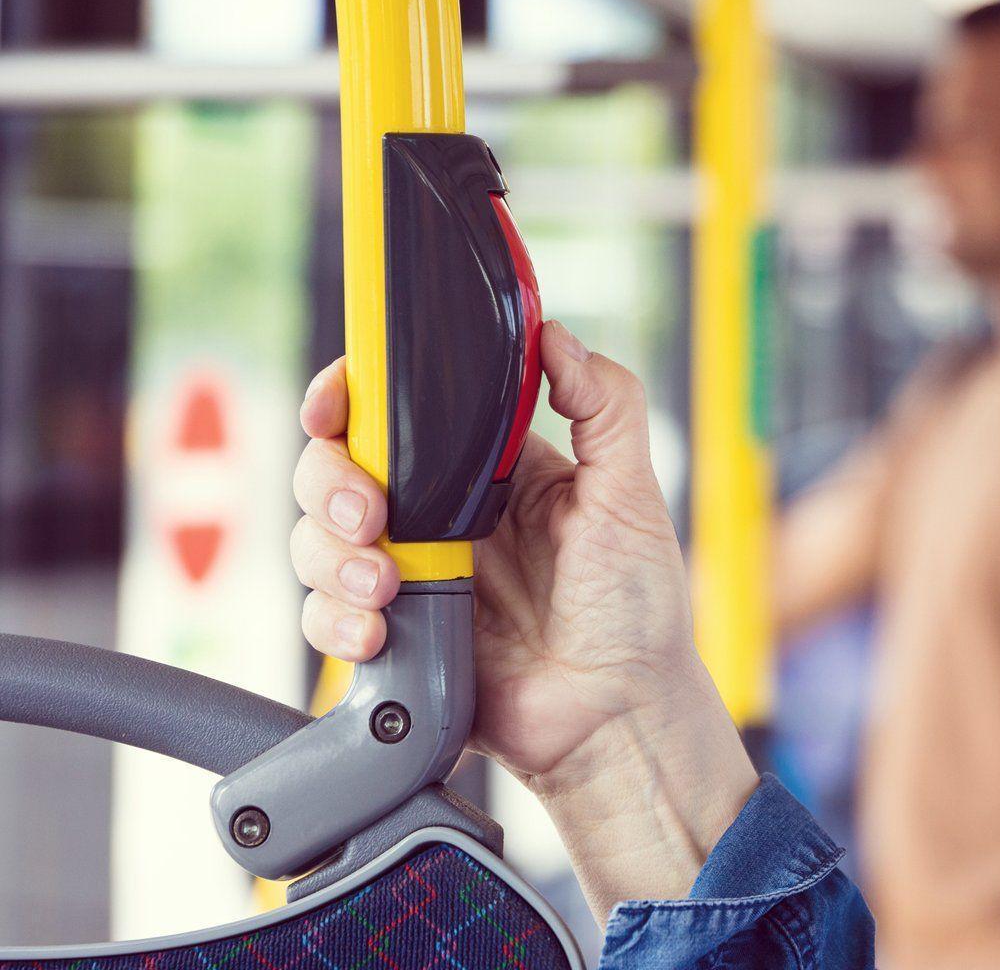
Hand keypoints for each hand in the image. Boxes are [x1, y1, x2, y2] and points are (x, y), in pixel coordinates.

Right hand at [290, 321, 755, 904]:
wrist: (618, 714)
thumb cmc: (636, 609)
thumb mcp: (631, 495)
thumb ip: (605, 406)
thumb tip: (554, 333)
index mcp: (489, 471)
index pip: (397, 412)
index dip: (349, 397)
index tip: (338, 402)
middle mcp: (437, 517)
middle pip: (334, 468)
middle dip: (332, 482)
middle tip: (372, 517)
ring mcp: (408, 578)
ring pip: (316, 540)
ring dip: (332, 556)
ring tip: (387, 587)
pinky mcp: (393, 639)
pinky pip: (323, 618)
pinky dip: (336, 622)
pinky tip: (382, 633)